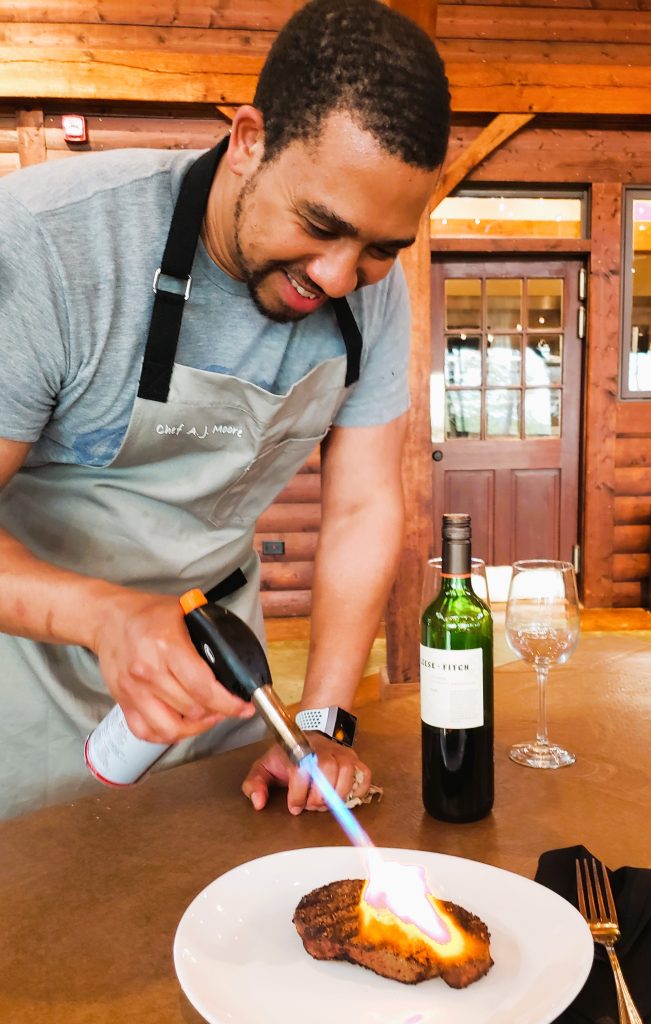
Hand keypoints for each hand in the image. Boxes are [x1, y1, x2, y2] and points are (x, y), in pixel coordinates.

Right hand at [91, 589, 255, 742]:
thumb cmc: (147, 614)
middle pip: (192, 710)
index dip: (228, 703)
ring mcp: (134, 691)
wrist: (107, 619)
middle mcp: (148, 672)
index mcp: (166, 647)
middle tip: (228, 707)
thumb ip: (209, 631)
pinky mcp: (123, 702)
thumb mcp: (184, 610)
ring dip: (196, 728)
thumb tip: (234, 655)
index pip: (203, 687)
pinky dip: (167, 735)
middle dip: (219, 713)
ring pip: (171, 729)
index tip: (243, 706)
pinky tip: (182, 725)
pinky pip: (147, 733)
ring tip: (208, 717)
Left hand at [241, 732, 371, 813]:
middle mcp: (323, 750)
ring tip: (326, 803)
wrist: (309, 733)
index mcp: (299, 750)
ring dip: (337, 794)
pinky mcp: (355, 760)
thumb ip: (255, 783)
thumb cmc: (288, 754)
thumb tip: (259, 802)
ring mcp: (341, 754)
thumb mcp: (264, 766)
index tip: (294, 806)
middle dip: (319, 795)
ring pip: (347, 772)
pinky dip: (359, 789)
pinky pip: (364, 775)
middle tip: (311, 805)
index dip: (297, 794)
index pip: (301, 770)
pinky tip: (346, 796)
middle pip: (327, 770)